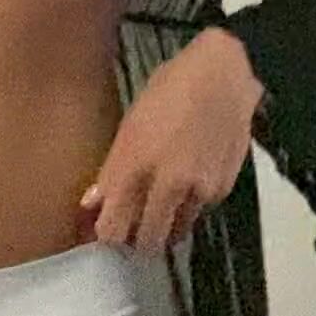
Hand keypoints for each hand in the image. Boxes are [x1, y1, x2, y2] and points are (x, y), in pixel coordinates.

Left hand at [79, 28, 263, 254]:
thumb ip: (112, 170)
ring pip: (175, 232)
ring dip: (164, 227)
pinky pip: (199, 212)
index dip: (105, 236)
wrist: (224, 75)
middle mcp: (167, 185)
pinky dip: (189, 207)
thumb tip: (91, 203)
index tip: (103, 232)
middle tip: (130, 227)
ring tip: (158, 208)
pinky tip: (187, 183)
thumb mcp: (131, 123)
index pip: (113, 228)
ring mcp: (198, 190)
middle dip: (135, 239)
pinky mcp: (222, 189)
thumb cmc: (169, 89)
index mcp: (135, 166)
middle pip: (146, 240)